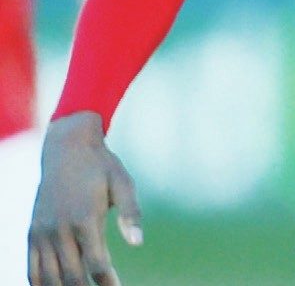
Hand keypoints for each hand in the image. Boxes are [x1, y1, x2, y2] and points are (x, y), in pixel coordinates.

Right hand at [28, 112, 142, 285]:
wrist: (65, 148)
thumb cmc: (100, 165)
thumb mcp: (123, 183)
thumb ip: (131, 213)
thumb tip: (138, 243)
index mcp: (84, 219)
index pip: (96, 264)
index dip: (107, 282)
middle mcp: (59, 229)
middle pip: (72, 276)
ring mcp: (42, 232)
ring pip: (48, 277)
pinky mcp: (32, 232)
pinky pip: (31, 267)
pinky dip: (39, 284)